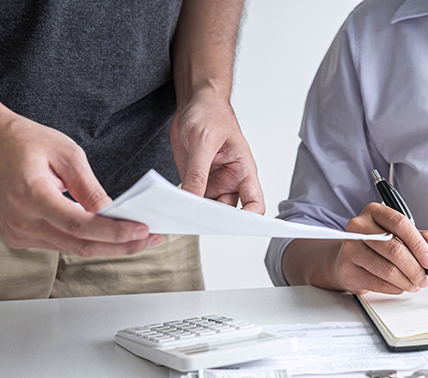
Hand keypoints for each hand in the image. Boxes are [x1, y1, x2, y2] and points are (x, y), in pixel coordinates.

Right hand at [0, 113, 158, 256]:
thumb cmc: (26, 142)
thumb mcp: (68, 154)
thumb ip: (91, 188)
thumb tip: (115, 213)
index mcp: (30, 195)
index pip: (80, 226)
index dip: (115, 232)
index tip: (143, 230)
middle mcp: (21, 220)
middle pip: (80, 245)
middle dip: (121, 245)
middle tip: (150, 239)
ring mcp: (18, 232)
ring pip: (74, 249)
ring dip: (109, 245)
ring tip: (138, 237)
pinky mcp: (20, 237)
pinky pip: (63, 245)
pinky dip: (89, 242)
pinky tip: (110, 235)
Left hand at [170, 85, 264, 213]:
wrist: (195, 102)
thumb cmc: (210, 113)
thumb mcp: (203, 141)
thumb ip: (198, 171)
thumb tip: (192, 199)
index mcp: (243, 170)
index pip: (254, 203)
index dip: (249, 219)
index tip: (234, 225)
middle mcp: (230, 181)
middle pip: (228, 212)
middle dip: (215, 219)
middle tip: (198, 223)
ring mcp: (213, 182)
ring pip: (208, 209)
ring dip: (196, 213)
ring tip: (182, 215)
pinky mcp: (196, 181)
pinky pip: (191, 199)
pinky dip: (183, 204)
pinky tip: (172, 205)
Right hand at [331, 203, 427, 294]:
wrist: (349, 259)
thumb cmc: (378, 245)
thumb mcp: (402, 235)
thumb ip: (422, 237)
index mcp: (374, 211)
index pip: (400, 224)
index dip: (419, 245)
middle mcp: (359, 226)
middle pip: (394, 250)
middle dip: (415, 268)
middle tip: (425, 279)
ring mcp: (349, 248)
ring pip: (387, 270)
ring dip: (407, 281)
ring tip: (415, 284)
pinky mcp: (346, 269)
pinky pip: (378, 284)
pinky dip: (395, 288)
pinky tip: (400, 286)